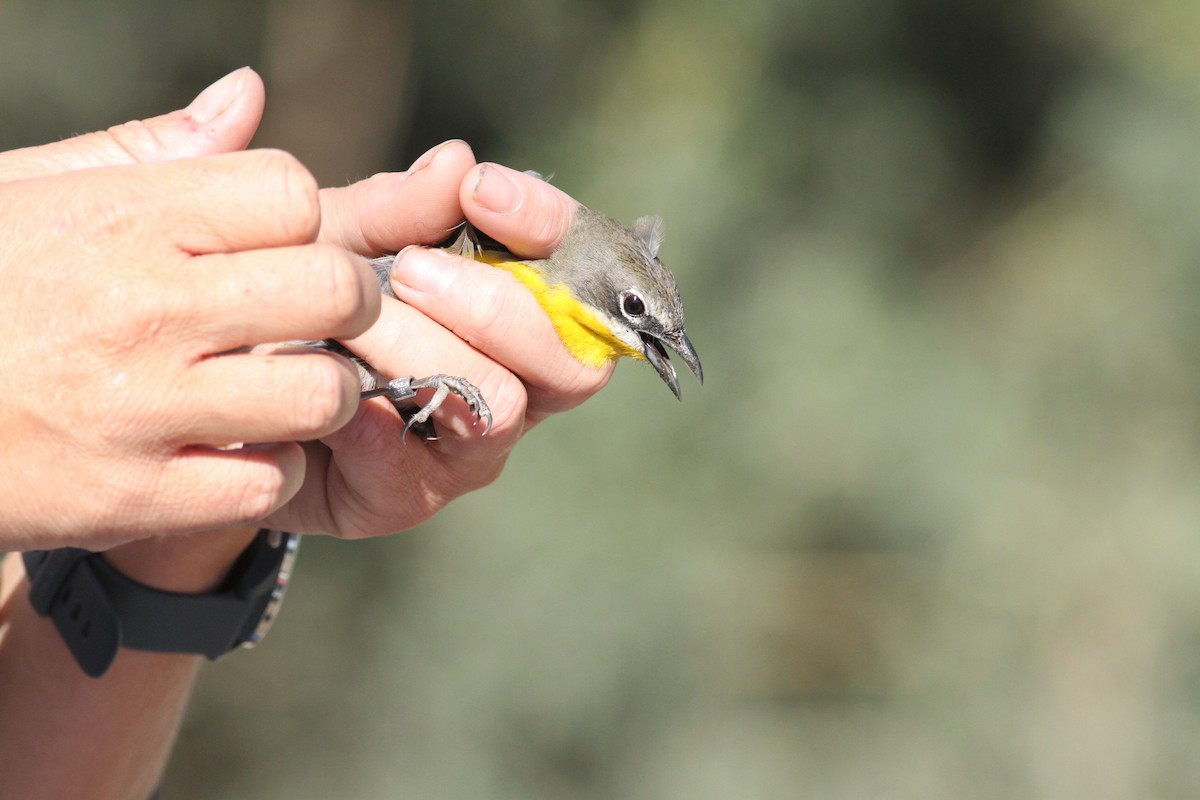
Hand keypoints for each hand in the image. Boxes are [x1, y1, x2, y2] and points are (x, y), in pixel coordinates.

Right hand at [0, 71, 379, 550]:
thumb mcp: (33, 194)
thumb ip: (149, 149)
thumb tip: (247, 95)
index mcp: (123, 219)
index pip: (290, 193)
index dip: (303, 223)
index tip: (283, 249)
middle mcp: (142, 308)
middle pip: (335, 288)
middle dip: (349, 303)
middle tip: (323, 320)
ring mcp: (140, 408)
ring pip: (320, 393)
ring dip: (321, 394)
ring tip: (284, 389)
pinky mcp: (133, 496)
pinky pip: (268, 482)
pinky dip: (270, 471)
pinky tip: (236, 451)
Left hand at [264, 160, 613, 536]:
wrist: (215, 391)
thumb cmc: (291, 300)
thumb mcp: (333, 238)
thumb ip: (394, 209)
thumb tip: (458, 160)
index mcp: (516, 308)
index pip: (580, 271)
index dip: (551, 228)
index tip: (481, 189)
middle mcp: (513, 381)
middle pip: (569, 360)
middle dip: (494, 306)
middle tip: (410, 268)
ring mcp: (468, 447)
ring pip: (500, 406)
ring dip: (429, 357)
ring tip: (353, 326)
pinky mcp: (408, 497)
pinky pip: (417, 472)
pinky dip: (373, 428)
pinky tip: (331, 397)